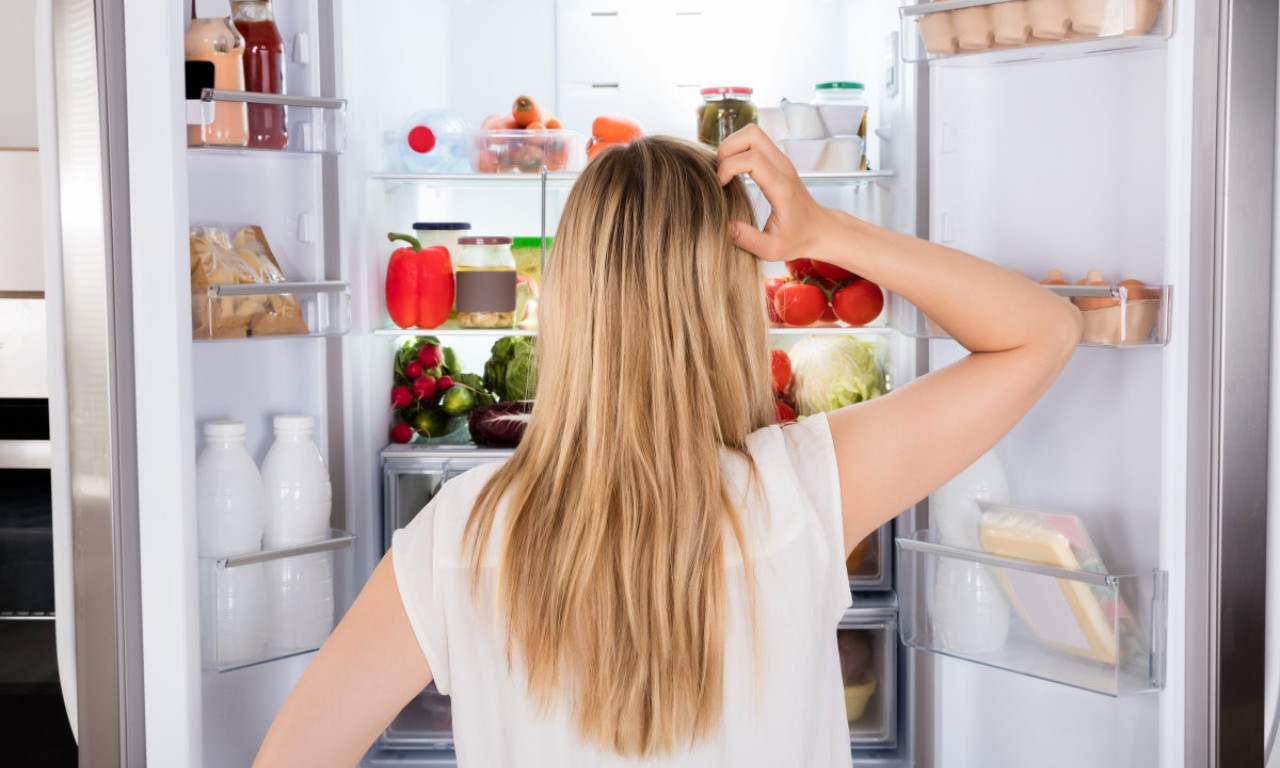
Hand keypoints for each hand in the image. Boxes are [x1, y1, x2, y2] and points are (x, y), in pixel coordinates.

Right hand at [716, 125, 831, 262]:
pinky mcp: (777, 160)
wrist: (819, 229)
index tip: (721, 185)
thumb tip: (728, 226)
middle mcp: (783, 167)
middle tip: (720, 173)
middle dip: (727, 149)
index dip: (729, 167)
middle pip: (751, 134)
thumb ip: (749, 240)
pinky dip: (738, 149)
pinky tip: (734, 171)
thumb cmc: (796, 239)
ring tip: (725, 170)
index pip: (752, 159)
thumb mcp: (772, 250)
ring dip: (732, 146)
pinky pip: (754, 141)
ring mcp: (781, 160)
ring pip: (752, 132)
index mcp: (781, 187)